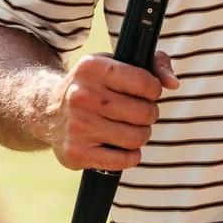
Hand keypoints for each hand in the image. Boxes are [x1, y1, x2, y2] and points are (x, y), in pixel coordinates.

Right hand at [52, 49, 177, 170]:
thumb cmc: (95, 84)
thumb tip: (173, 84)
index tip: (148, 92)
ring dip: (142, 134)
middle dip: (150, 114)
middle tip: (142, 112)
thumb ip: (154, 63)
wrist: (48, 110)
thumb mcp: (117, 62)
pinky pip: (122, 160)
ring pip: (136, 138)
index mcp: (92, 67)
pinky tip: (126, 147)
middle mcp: (81, 96)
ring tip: (135, 128)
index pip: (144, 82)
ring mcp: (78, 126)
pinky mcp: (76, 153)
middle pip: (143, 113)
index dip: (154, 90)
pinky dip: (131, 156)